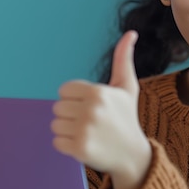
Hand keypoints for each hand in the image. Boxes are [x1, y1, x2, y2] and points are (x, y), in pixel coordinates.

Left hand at [51, 31, 151, 188]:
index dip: (75, 99)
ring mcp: (84, 130)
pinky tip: (85, 144)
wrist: (133, 154)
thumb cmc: (126, 117)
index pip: (64, 90)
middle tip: (91, 122)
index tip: (90, 106)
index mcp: (98, 92)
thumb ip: (123, 59)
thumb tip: (130, 33)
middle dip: (71, 115)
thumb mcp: (127, 87)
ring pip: (55, 125)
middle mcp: (91, 110)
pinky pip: (57, 142)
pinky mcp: (79, 149)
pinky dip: (67, 145)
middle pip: (57, 107)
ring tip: (88, 133)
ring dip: (68, 130)